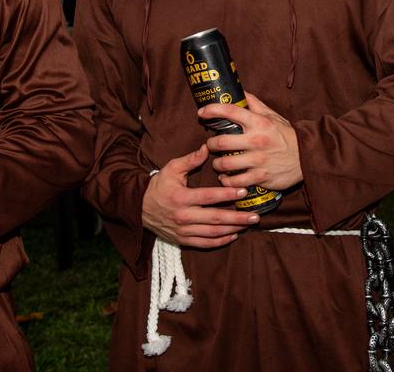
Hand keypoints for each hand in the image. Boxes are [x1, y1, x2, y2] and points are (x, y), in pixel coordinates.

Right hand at [142, 144, 258, 247]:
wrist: (138, 208)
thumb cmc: (158, 186)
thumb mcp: (171, 169)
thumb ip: (190, 160)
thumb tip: (207, 148)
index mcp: (181, 198)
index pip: (209, 197)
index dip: (227, 194)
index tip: (244, 191)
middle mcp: (183, 216)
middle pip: (215, 219)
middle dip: (238, 218)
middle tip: (255, 216)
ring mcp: (183, 230)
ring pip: (213, 233)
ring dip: (233, 230)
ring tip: (248, 225)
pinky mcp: (183, 240)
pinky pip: (205, 244)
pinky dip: (220, 241)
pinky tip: (233, 235)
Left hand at [202, 93, 301, 190]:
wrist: (308, 158)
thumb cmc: (287, 136)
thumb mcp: (273, 116)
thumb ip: (255, 104)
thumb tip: (240, 91)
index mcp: (259, 123)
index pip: (230, 111)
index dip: (211, 110)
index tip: (202, 113)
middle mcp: (257, 141)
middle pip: (220, 142)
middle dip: (210, 144)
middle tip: (211, 144)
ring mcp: (258, 161)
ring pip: (224, 163)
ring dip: (217, 163)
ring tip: (218, 162)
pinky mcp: (261, 177)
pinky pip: (235, 181)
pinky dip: (227, 180)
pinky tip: (227, 177)